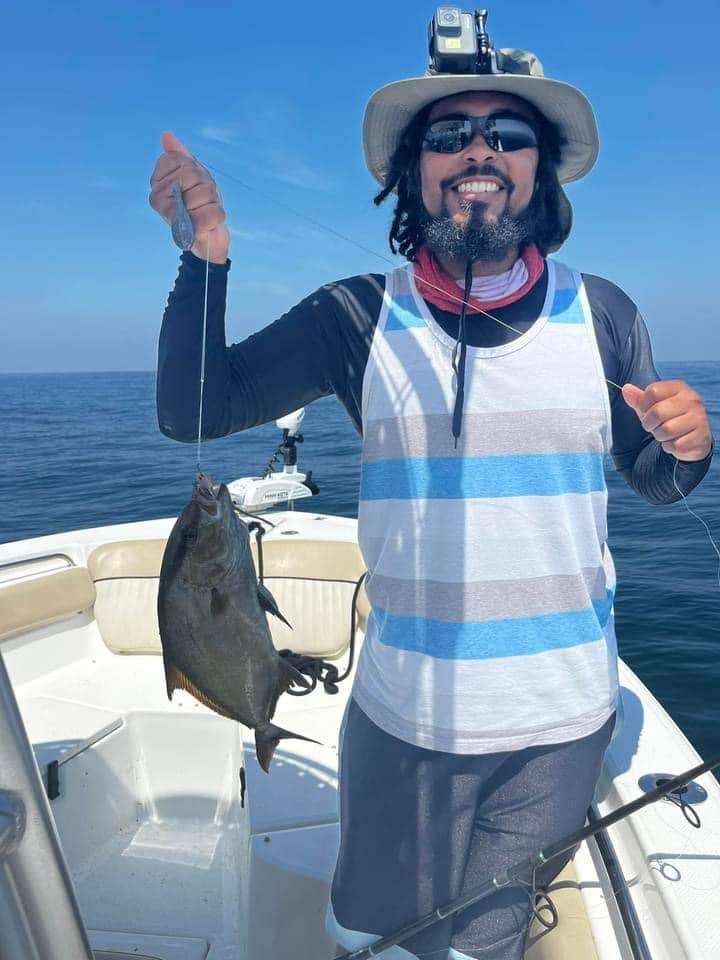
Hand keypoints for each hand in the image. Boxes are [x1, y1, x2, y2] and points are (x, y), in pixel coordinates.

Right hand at [149, 131, 229, 263]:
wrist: (208, 237)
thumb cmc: (200, 204)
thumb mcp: (193, 175)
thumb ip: (179, 156)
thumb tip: (166, 136)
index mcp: (156, 182)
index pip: (179, 160)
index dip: (194, 170)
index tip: (194, 184)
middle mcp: (157, 198)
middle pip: (191, 174)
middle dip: (205, 186)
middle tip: (202, 199)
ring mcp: (170, 215)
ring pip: (204, 193)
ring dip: (212, 201)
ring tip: (204, 211)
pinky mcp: (187, 231)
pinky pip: (212, 213)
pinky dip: (217, 216)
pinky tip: (209, 223)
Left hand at [622, 380, 712, 461]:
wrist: (693, 438)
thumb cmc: (669, 418)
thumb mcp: (653, 406)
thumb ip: (639, 399)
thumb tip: (626, 389)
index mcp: (680, 388)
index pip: (652, 391)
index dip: (643, 405)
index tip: (646, 411)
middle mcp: (692, 400)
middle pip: (657, 411)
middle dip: (649, 423)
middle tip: (655, 426)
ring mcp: (699, 419)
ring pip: (666, 430)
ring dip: (660, 436)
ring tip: (666, 434)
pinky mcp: (701, 437)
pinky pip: (675, 445)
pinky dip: (670, 447)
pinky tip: (676, 442)